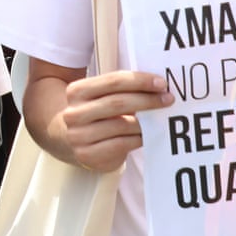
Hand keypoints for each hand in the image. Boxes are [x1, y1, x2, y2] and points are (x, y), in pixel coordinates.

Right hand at [56, 69, 171, 171]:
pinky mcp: (87, 154)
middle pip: (118, 102)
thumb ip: (120, 90)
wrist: (67, 140)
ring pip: (122, 125)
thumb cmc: (93, 114)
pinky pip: (121, 144)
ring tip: (159, 119)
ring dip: (145, 122)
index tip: (161, 83)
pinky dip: (137, 138)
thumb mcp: (99, 96)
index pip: (113, 81)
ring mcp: (78, 135)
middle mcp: (74, 113)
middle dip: (147, 100)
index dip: (140, 81)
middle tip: (167, 99)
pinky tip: (145, 135)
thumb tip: (156, 87)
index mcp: (76, 91)